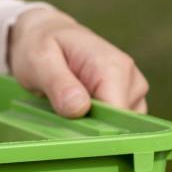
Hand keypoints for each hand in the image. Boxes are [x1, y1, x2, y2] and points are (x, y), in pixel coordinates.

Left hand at [8, 7, 148, 117]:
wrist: (49, 34)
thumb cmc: (42, 45)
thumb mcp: (40, 61)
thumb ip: (59, 84)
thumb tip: (79, 108)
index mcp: (113, 67)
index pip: (117, 113)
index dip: (96, 131)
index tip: (71, 136)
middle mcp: (130, 79)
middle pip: (120, 124)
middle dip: (92, 131)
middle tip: (60, 120)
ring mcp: (132, 91)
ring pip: (120, 128)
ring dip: (93, 129)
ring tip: (66, 111)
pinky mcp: (127, 101)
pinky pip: (116, 125)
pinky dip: (97, 127)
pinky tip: (76, 115)